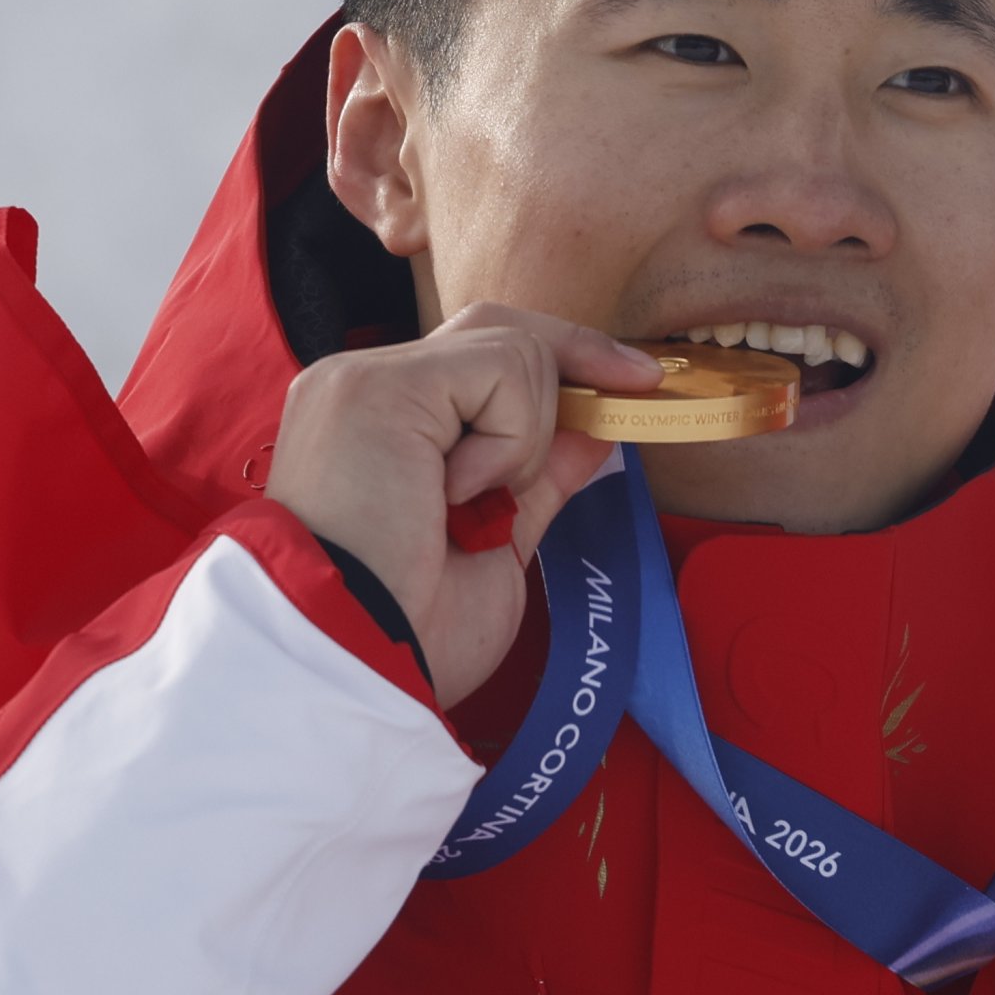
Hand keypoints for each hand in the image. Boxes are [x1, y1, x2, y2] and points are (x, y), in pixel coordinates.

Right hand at [261, 305, 664, 705]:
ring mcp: (361, 380)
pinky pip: (499, 370)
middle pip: (495, 328)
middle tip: (638, 390)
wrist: (356, 666)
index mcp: (378, 424)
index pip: (480, 357)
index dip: (563, 363)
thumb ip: (537, 477)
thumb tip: (596, 424)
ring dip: (527, 437)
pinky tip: (456, 494)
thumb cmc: (411, 631)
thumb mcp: (497, 542)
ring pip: (509, 349)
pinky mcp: (376, 386)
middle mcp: (359, 388)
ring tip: (472, 507)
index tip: (636, 385)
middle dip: (577, 358)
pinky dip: (510, 439)